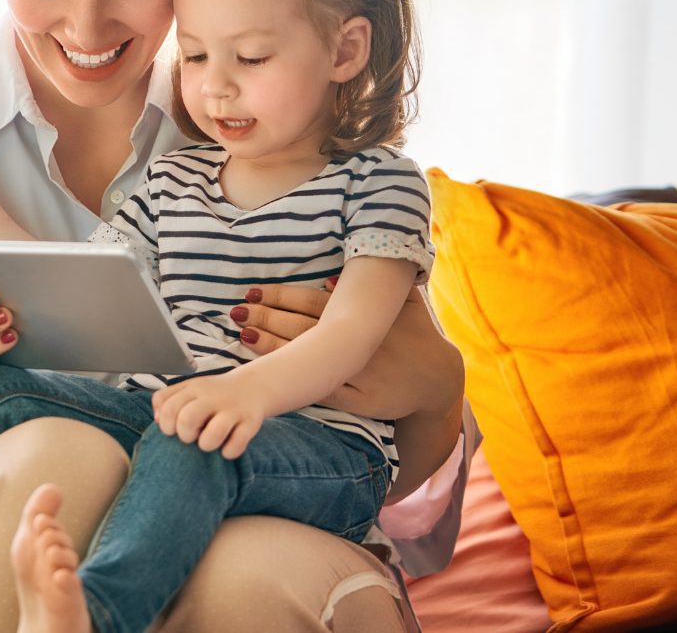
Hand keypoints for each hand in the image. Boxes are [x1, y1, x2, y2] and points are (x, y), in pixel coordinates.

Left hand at [151, 369, 266, 459]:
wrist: (253, 386)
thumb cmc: (214, 394)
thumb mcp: (190, 389)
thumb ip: (167, 399)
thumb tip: (157, 419)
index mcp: (193, 388)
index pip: (167, 406)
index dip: (166, 424)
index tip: (174, 429)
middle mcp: (212, 397)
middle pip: (186, 419)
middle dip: (185, 435)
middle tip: (192, 436)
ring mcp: (233, 409)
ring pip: (213, 435)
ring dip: (207, 445)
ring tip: (209, 442)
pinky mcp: (251, 422)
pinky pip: (236, 445)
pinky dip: (229, 452)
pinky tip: (227, 447)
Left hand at [229, 280, 462, 419]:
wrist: (439, 381)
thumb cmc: (417, 336)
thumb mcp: (404, 304)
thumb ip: (373, 286)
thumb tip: (329, 276)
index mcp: (361, 316)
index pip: (311, 302)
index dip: (280, 297)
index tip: (252, 292)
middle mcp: (356, 342)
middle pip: (301, 327)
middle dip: (266, 319)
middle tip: (236, 312)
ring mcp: (355, 371)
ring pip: (307, 358)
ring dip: (272, 347)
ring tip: (242, 336)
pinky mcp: (357, 400)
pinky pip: (321, 391)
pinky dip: (296, 382)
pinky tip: (271, 376)